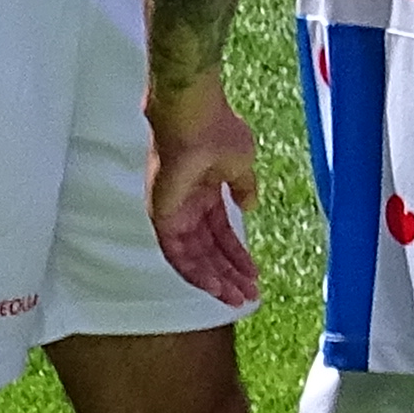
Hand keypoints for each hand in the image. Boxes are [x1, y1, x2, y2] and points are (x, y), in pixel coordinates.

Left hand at [149, 87, 261, 305]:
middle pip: (208, 250)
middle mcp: (187, 205)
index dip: (237, 256)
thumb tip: (249, 208)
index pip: (221, 233)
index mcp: (206, 191)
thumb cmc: (217, 130)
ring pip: (193, 257)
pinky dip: (193, 271)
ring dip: (214, 279)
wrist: (194, 114)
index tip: (253, 275)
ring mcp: (172, 211)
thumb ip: (244, 187)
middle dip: (228, 274)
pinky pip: (174, 252)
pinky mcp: (160, 215)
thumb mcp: (242, 163)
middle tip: (247, 296)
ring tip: (234, 298)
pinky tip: (213, 286)